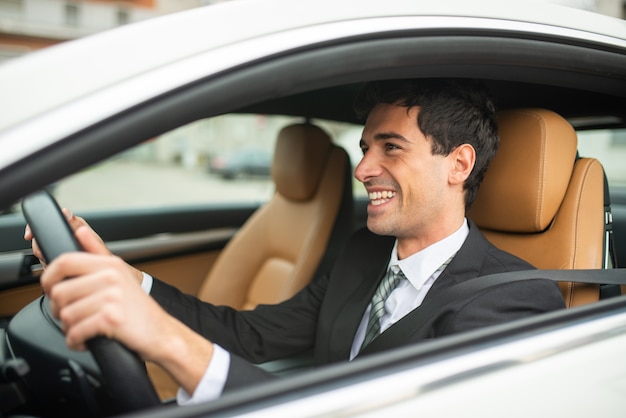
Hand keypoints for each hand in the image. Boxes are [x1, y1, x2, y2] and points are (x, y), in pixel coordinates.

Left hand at [37, 214, 212, 394]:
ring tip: (82, 328)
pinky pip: (75, 332)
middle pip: (59, 292)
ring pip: (65, 315)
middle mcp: (111, 278)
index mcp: (110, 264)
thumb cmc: (137, 307)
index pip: (64, 262)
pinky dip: (76, 341)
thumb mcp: (120, 274)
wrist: (161, 332)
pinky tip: (85, 340)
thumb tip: (81, 230)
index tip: (50, 289)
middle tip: (72, 317)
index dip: (48, 277)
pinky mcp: (110, 319)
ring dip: (68, 328)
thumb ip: (97, 252)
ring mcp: (112, 298)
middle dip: (59, 310)